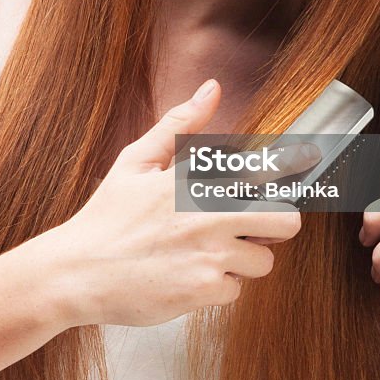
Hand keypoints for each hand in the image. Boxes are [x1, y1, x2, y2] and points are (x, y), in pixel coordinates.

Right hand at [48, 79, 312, 327]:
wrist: (75, 273)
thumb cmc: (106, 216)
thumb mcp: (136, 160)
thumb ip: (179, 125)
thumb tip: (211, 88)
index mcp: (195, 179)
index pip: (266, 174)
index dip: (289, 173)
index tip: (304, 168)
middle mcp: (208, 215)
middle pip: (286, 222)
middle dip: (275, 224)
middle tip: (250, 224)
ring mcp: (208, 255)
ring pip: (262, 261)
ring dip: (241, 259)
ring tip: (204, 252)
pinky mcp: (203, 291)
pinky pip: (235, 291)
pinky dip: (216, 287)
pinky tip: (186, 275)